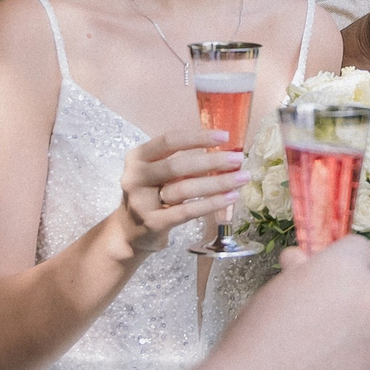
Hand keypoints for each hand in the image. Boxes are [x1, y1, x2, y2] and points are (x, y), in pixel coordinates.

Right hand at [116, 126, 242, 252]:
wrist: (128, 233)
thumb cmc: (150, 196)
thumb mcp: (157, 174)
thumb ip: (181, 163)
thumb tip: (223, 153)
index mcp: (137, 157)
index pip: (169, 141)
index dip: (198, 137)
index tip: (225, 137)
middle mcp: (136, 177)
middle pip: (178, 165)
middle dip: (212, 161)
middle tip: (238, 159)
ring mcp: (142, 202)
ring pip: (185, 189)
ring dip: (217, 183)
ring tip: (241, 178)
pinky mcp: (153, 223)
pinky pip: (188, 211)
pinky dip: (211, 204)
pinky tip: (230, 198)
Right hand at [223, 238, 369, 369]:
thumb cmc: (258, 332)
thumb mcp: (274, 289)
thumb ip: (299, 271)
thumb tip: (300, 260)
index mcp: (342, 268)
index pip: (358, 248)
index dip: (339, 259)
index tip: (322, 273)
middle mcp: (366, 298)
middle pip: (367, 283)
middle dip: (348, 291)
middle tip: (316, 308)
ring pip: (369, 320)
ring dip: (351, 324)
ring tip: (314, 344)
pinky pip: (364, 352)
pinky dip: (349, 356)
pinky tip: (319, 367)